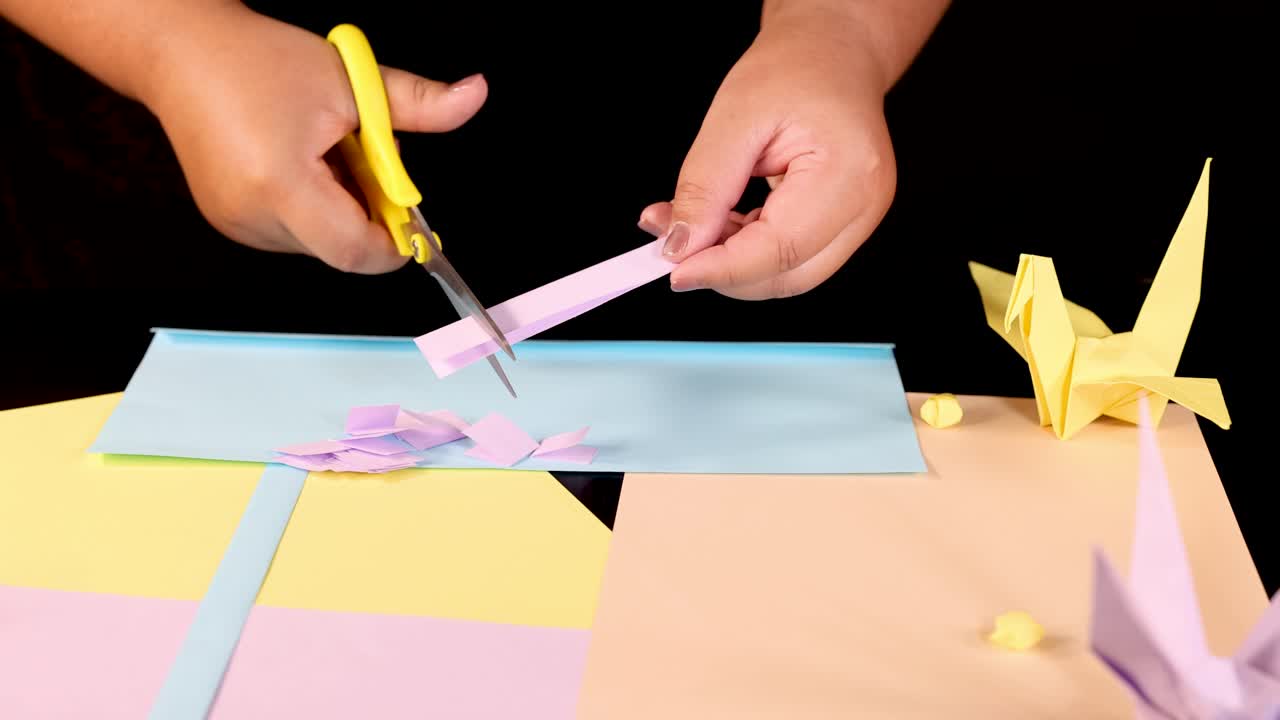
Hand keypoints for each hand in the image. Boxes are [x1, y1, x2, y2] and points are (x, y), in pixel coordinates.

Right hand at [142, 7, 486, 272]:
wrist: (182, 52)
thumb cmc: (256, 61)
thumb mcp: (351, 79)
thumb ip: (419, 103)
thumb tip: (473, 97)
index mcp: (281, 183)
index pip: (356, 250)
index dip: (396, 243)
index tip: (415, 220)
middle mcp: (252, 215)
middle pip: (341, 249)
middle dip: (370, 214)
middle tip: (363, 157)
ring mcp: (236, 225)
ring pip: (320, 242)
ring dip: (342, 209)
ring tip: (325, 153)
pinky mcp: (230, 222)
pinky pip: (293, 232)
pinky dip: (314, 206)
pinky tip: (302, 163)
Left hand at [638, 6, 897, 298]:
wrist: (833, 53)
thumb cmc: (798, 68)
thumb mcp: (734, 116)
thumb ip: (705, 187)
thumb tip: (680, 245)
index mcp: (848, 173)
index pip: (781, 249)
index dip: (723, 269)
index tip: (674, 269)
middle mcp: (864, 206)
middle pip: (788, 277)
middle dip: (725, 272)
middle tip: (673, 243)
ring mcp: (858, 220)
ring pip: (787, 275)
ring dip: (732, 263)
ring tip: (693, 222)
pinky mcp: (842, 225)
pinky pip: (790, 258)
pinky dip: (745, 251)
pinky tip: (720, 222)